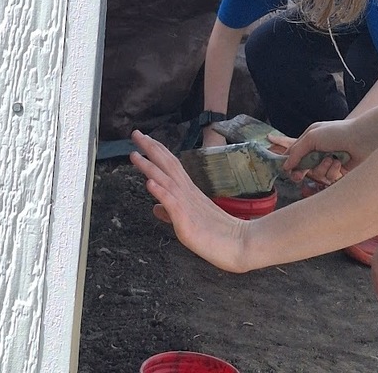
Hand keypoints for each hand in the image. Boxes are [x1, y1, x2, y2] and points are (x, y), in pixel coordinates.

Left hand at [130, 130, 249, 272]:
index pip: (171, 165)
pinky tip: (150, 183)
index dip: (157, 150)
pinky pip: (173, 204)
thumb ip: (171, 212)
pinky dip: (161, 191)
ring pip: (166, 180)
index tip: (144, 138)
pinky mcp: (187, 221)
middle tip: (135, 133)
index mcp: (190, 191)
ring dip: (149, 166)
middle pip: (168, 165)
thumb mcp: (189, 222)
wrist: (242, 245)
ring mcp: (188, 205)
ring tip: (135, 154)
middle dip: (150, 149)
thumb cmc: (219, 235)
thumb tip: (155, 208)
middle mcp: (188, 193)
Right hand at [275, 121, 358, 183]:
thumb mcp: (312, 137)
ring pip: (317, 173)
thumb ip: (296, 151)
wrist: (362, 139)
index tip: (287, 171)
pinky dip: (333, 170)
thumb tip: (285, 165)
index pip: (294, 153)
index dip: (289, 163)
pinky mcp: (338, 170)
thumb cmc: (337, 133)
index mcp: (310, 139)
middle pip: (303, 167)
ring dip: (322, 167)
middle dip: (302, 171)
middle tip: (300, 176)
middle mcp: (318, 150)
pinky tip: (340, 162)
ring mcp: (328, 160)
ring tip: (332, 158)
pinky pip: (330, 177)